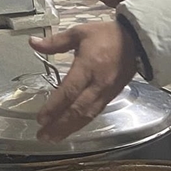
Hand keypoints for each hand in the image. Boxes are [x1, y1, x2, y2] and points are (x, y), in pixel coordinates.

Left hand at [31, 23, 137, 141]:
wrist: (137, 42)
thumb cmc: (107, 35)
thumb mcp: (80, 32)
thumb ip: (56, 42)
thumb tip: (33, 43)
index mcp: (88, 66)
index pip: (69, 91)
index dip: (54, 106)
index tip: (40, 119)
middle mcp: (98, 84)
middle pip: (77, 110)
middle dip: (59, 125)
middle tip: (43, 136)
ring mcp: (106, 92)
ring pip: (86, 115)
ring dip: (69, 129)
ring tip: (53, 138)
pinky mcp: (111, 97)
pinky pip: (94, 113)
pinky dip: (81, 124)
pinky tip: (70, 129)